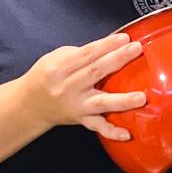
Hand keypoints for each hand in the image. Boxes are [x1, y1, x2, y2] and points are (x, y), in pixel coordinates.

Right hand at [20, 33, 145, 140]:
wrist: (29, 105)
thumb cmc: (46, 77)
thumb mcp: (54, 58)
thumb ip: (79, 54)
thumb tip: (109, 46)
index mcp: (59, 68)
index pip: (87, 54)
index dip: (106, 45)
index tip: (125, 38)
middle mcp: (67, 87)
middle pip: (95, 72)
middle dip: (117, 60)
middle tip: (136, 49)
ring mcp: (75, 106)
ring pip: (100, 102)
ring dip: (122, 100)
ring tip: (141, 97)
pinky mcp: (81, 120)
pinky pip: (97, 127)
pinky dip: (112, 132)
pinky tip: (127, 134)